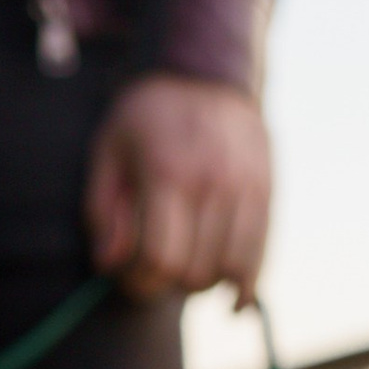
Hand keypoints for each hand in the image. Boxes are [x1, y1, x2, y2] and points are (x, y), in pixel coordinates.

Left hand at [84, 75, 270, 302]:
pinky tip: (233, 298)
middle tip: (156, 268)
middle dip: (169, 284)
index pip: (160, 259)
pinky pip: (261, 256)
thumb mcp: (108, 151)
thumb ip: (102, 211)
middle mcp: (213, 183)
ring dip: (205, 284)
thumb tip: (109, 264)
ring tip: (188, 267)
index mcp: (168, 173)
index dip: (141, 282)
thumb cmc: (147, 116)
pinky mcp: (266, 192)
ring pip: (230, 272)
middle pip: (195, 273)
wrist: (207, 70)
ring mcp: (246, 188)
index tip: (130, 279)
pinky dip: (246, 286)